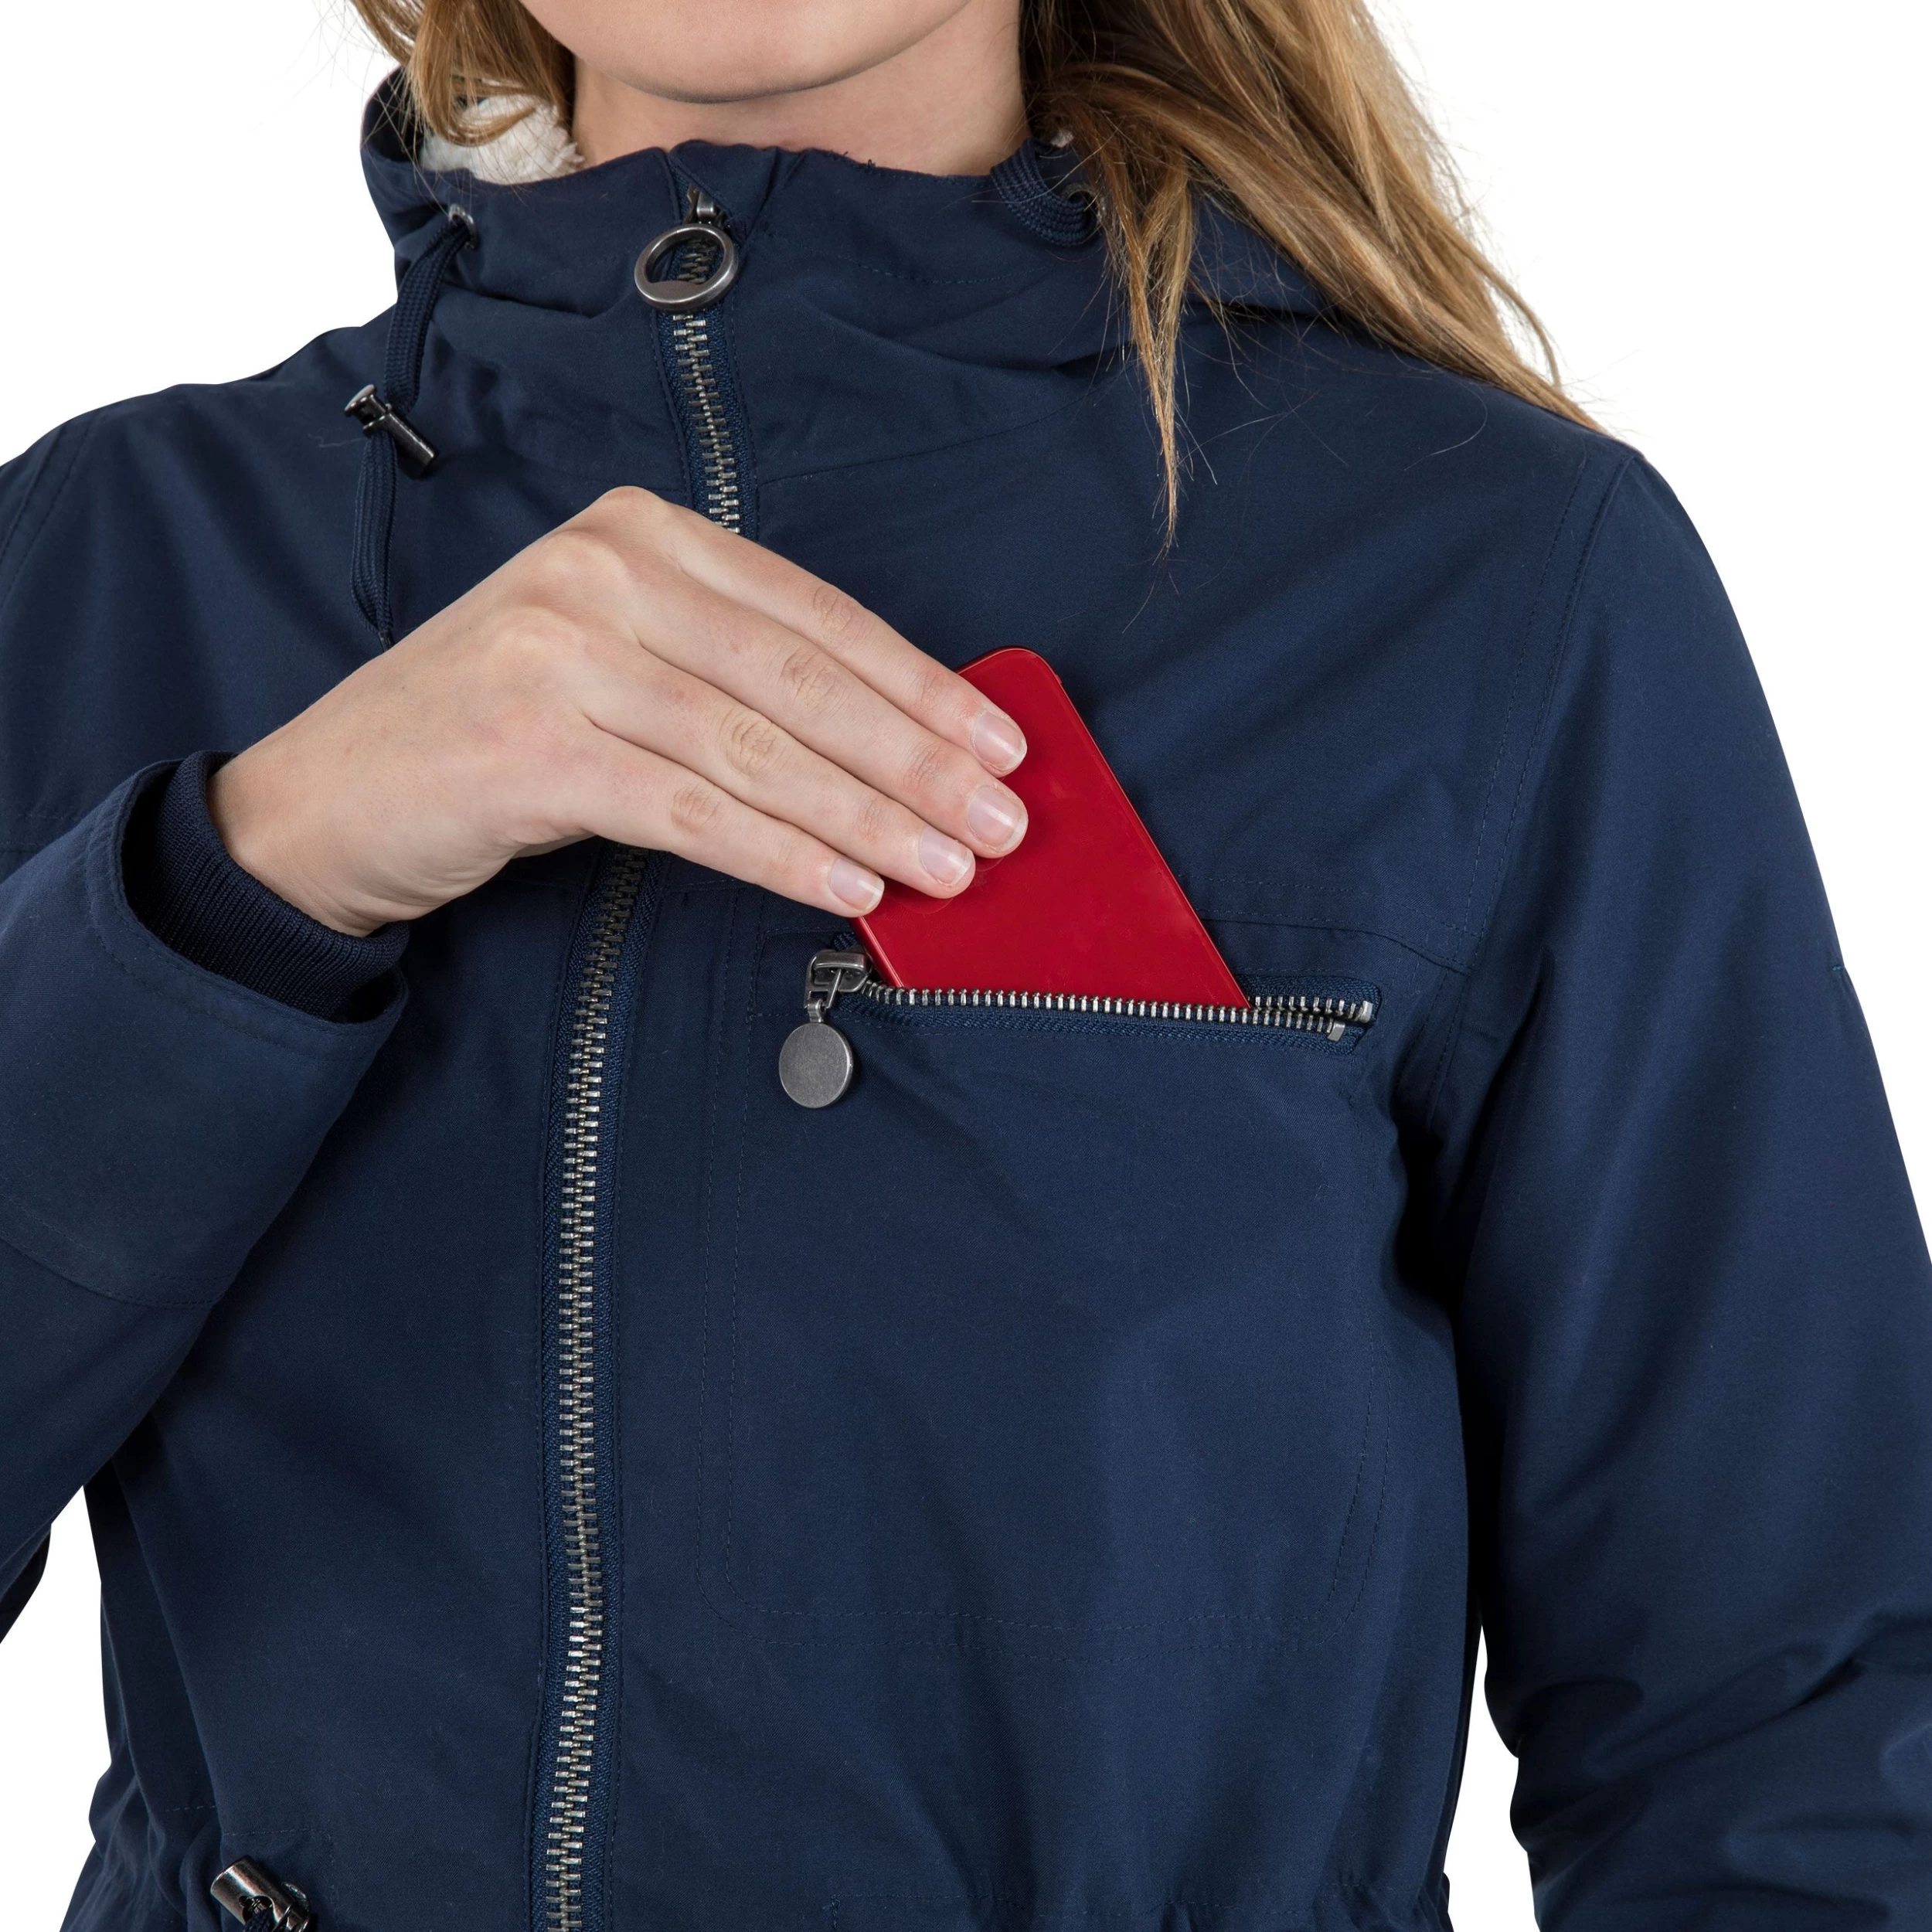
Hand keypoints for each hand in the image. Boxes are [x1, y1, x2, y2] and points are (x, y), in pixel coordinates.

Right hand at [211, 488, 1027, 935]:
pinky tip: (848, 889)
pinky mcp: (534, 747)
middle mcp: (604, 573)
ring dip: (870, 817)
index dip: (923, 685)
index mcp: (643, 534)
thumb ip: (728, 674)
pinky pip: (694, 810)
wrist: (328, 797)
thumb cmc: (494, 732)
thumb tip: (890, 744)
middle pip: (803, 679)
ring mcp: (562, 653)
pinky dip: (783, 854)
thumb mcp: (615, 663)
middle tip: (1004, 821)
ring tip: (948, 869)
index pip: (817, 615)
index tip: (1004, 743)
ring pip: (758, 748)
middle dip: (919, 759)